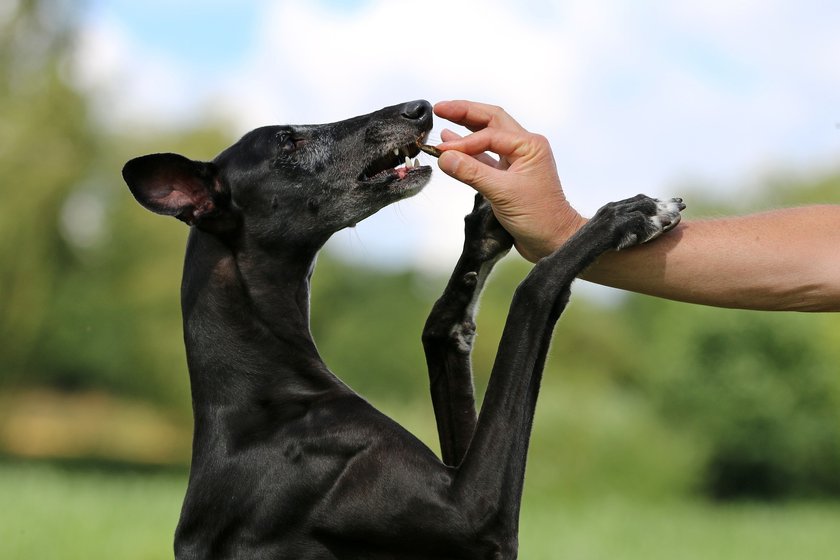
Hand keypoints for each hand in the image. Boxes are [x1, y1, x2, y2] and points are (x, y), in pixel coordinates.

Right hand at [433, 100, 584, 261]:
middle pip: (490, 121)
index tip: (441, 150)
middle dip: (465, 113)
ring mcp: (516, 162)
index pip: (489, 134)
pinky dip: (468, 153)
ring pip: (487, 137)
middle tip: (440, 108)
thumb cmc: (539, 216)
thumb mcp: (503, 192)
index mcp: (529, 145)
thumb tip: (444, 157)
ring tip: (443, 121)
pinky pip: (485, 158)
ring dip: (465, 130)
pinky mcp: (508, 177)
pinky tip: (452, 148)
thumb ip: (472, 172)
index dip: (463, 142)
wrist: (554, 241)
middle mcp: (524, 148)